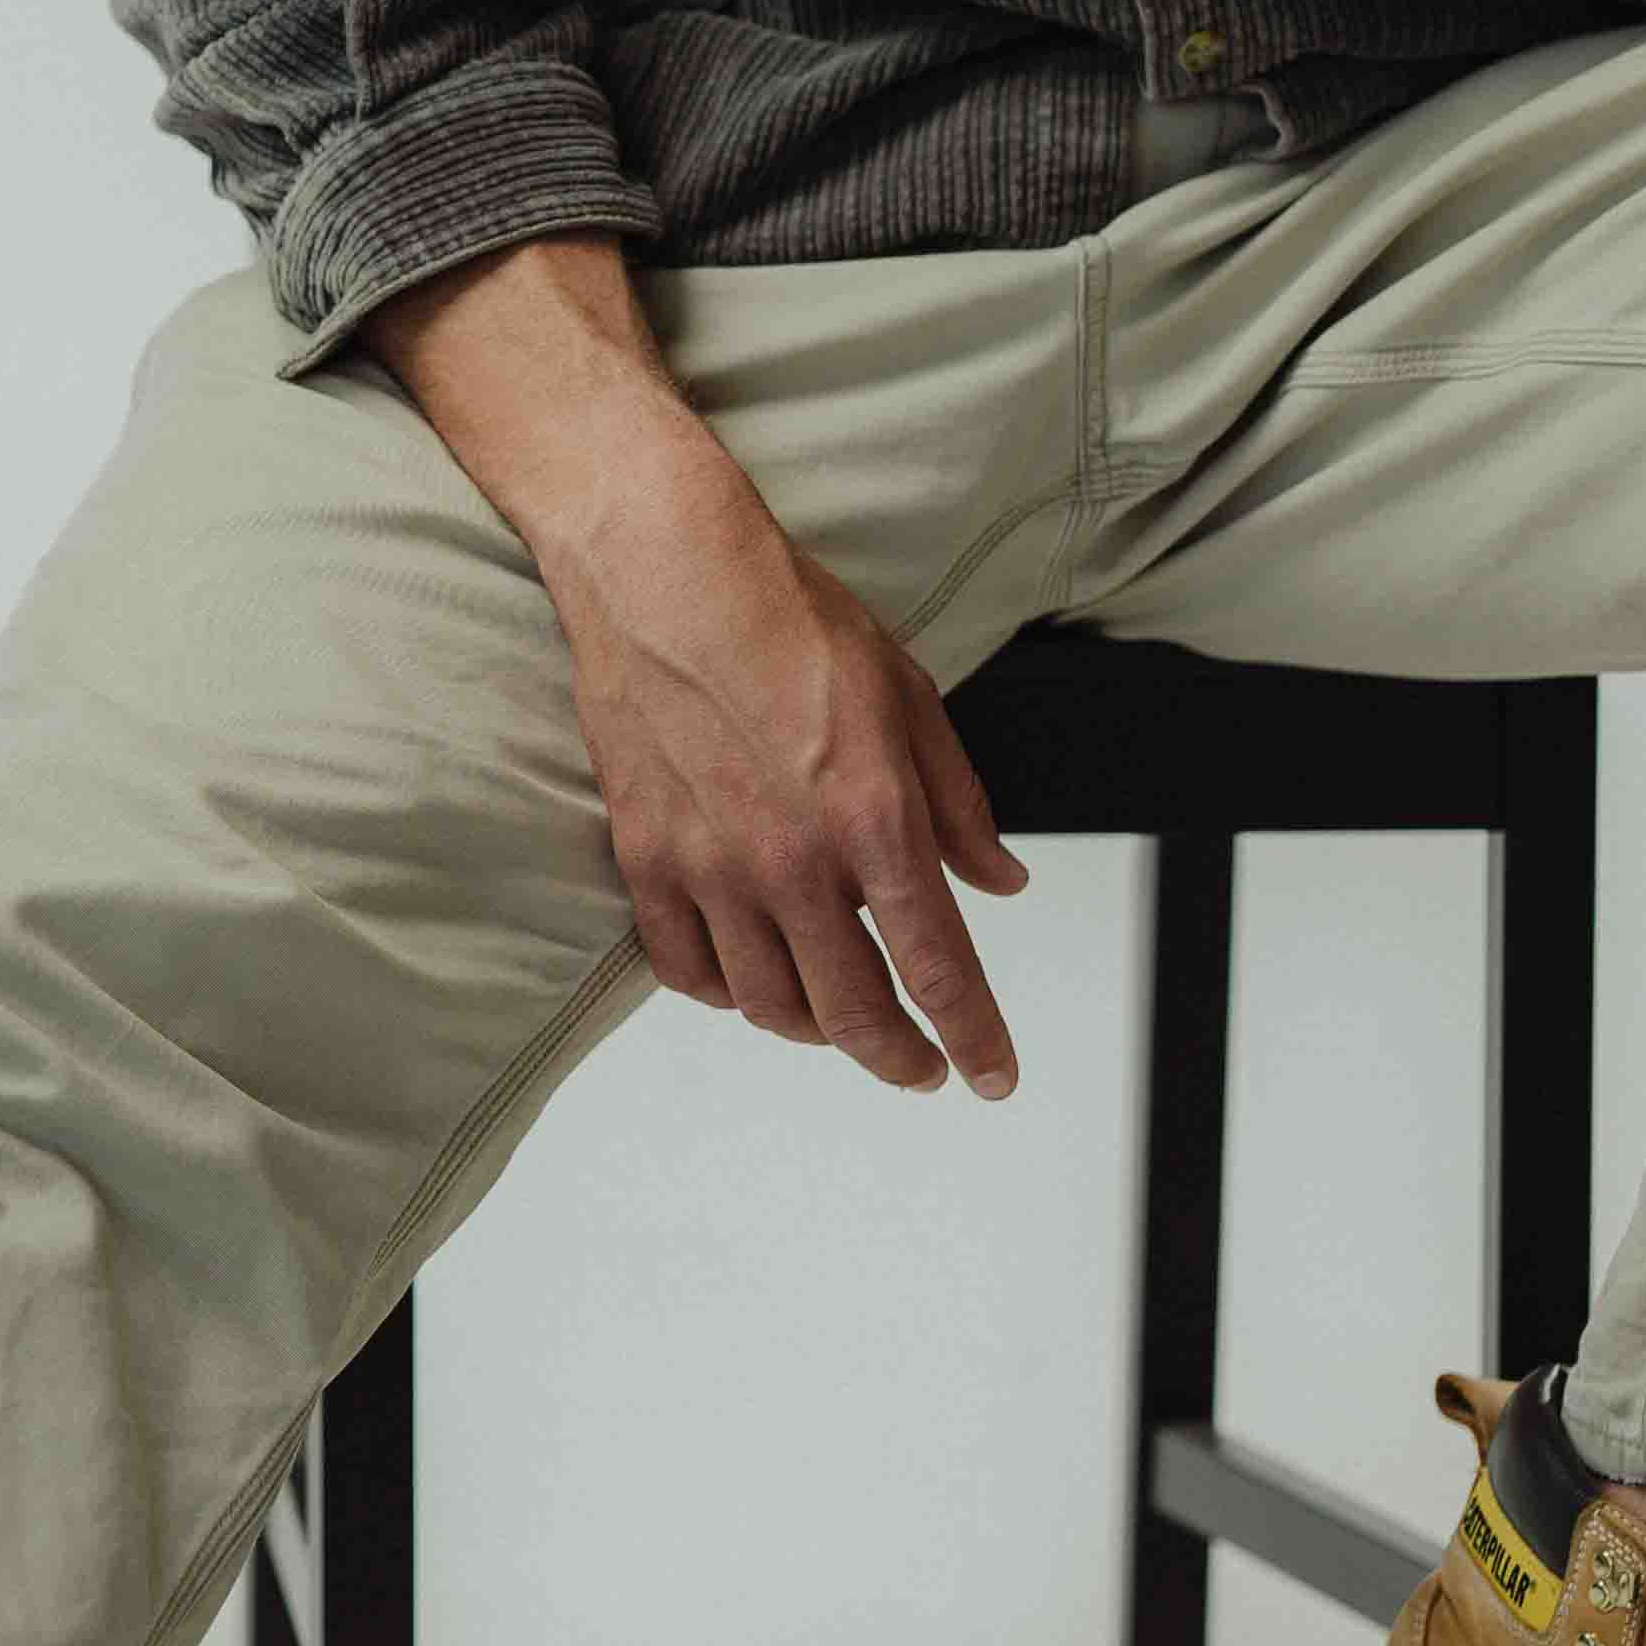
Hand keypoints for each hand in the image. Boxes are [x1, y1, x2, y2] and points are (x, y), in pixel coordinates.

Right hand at [543, 442, 1028, 1098]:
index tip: (992, 1075)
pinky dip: (725, 994)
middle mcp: (792, 861)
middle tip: (921, 1067)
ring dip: (815, 1029)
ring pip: (768, 1005)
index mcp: (873, 819)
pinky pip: (685, 969)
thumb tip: (999, 878)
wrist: (663, 570)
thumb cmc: (784, 616)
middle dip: (899, 1058)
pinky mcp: (646, 859)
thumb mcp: (908, 697)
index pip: (937, 967)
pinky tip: (748, 981)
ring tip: (839, 1019)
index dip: (974, 1036)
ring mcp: (712, 868)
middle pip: (853, 1012)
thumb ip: (957, 803)